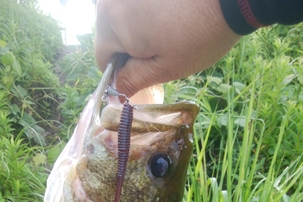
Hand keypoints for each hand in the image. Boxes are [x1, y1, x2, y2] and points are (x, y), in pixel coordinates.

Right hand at [95, 0, 240, 96]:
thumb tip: (114, 92)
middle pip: (111, 34)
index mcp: (111, 22)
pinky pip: (137, 2)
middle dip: (131, 47)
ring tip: (171, 30)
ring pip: (123, 17)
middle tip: (163, 51)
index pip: (103, 58)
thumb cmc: (199, 34)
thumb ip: (133, 80)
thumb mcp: (164, 68)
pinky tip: (173, 13)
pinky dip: (149, 10)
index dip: (122, 72)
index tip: (145, 73)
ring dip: (141, 29)